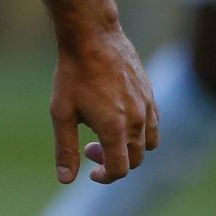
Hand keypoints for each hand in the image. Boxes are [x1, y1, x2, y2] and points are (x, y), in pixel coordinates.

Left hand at [50, 26, 158, 184]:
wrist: (92, 36)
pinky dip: (141, 132)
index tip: (90, 171)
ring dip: (130, 149)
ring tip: (106, 135)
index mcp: (115, 128)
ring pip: (149, 143)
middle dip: (113, 162)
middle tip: (89, 148)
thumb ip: (65, 149)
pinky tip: (118, 117)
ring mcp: (147, 106)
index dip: (104, 176)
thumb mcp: (61, 113)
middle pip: (135, 159)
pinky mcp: (150, 93)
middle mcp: (137, 120)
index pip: (119, 169)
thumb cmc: (73, 74)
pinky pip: (154, 123)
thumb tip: (65, 179)